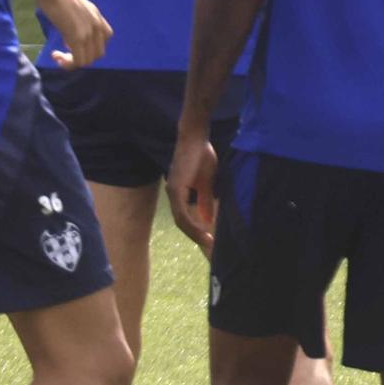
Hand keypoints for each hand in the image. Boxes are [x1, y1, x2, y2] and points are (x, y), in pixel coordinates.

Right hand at [38, 0, 111, 68]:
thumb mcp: (76, 9)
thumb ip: (80, 23)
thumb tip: (71, 38)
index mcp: (98, 18)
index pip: (105, 40)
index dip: (89, 46)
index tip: (71, 42)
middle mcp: (97, 26)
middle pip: (97, 54)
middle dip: (80, 57)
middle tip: (64, 53)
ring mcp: (89, 32)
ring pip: (88, 60)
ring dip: (72, 63)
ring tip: (58, 56)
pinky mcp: (77, 37)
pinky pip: (78, 61)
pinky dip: (67, 64)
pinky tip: (55, 55)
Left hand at [167, 133, 218, 255]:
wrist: (196, 137)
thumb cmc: (201, 155)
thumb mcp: (207, 181)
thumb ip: (205, 200)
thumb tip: (208, 219)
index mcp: (179, 194)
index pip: (186, 218)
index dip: (197, 230)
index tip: (210, 241)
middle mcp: (173, 195)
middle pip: (182, 224)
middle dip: (196, 236)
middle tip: (210, 247)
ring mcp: (173, 193)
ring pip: (181, 221)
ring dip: (194, 233)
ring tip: (208, 242)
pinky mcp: (176, 189)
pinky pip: (182, 212)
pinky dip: (192, 223)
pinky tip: (203, 229)